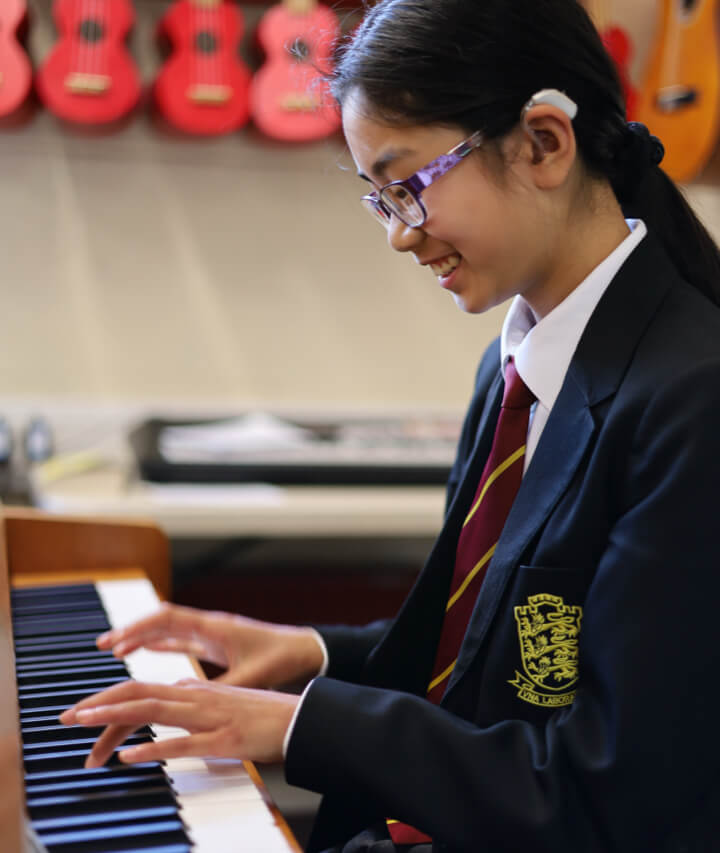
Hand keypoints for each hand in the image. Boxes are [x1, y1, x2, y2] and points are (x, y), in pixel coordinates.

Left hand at [59, 678, 299, 767]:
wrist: (298, 718)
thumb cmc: (260, 714)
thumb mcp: (220, 702)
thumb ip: (191, 702)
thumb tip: (166, 703)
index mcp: (193, 689)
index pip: (141, 689)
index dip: (108, 699)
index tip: (82, 712)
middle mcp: (195, 697)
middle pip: (138, 693)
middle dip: (99, 704)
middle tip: (67, 718)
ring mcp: (207, 717)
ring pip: (152, 711)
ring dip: (114, 719)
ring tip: (84, 727)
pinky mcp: (221, 739)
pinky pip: (180, 744)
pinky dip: (151, 750)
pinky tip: (130, 758)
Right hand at [96, 603, 324, 688]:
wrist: (307, 649)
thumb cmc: (283, 658)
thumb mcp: (251, 676)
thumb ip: (221, 688)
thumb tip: (195, 701)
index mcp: (214, 627)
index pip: (167, 618)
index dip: (138, 628)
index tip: (114, 643)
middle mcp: (210, 625)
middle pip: (162, 621)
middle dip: (132, 631)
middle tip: (103, 645)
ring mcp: (214, 633)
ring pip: (170, 629)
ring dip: (144, 637)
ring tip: (116, 649)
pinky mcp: (219, 643)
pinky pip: (183, 639)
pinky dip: (163, 644)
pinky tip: (148, 652)